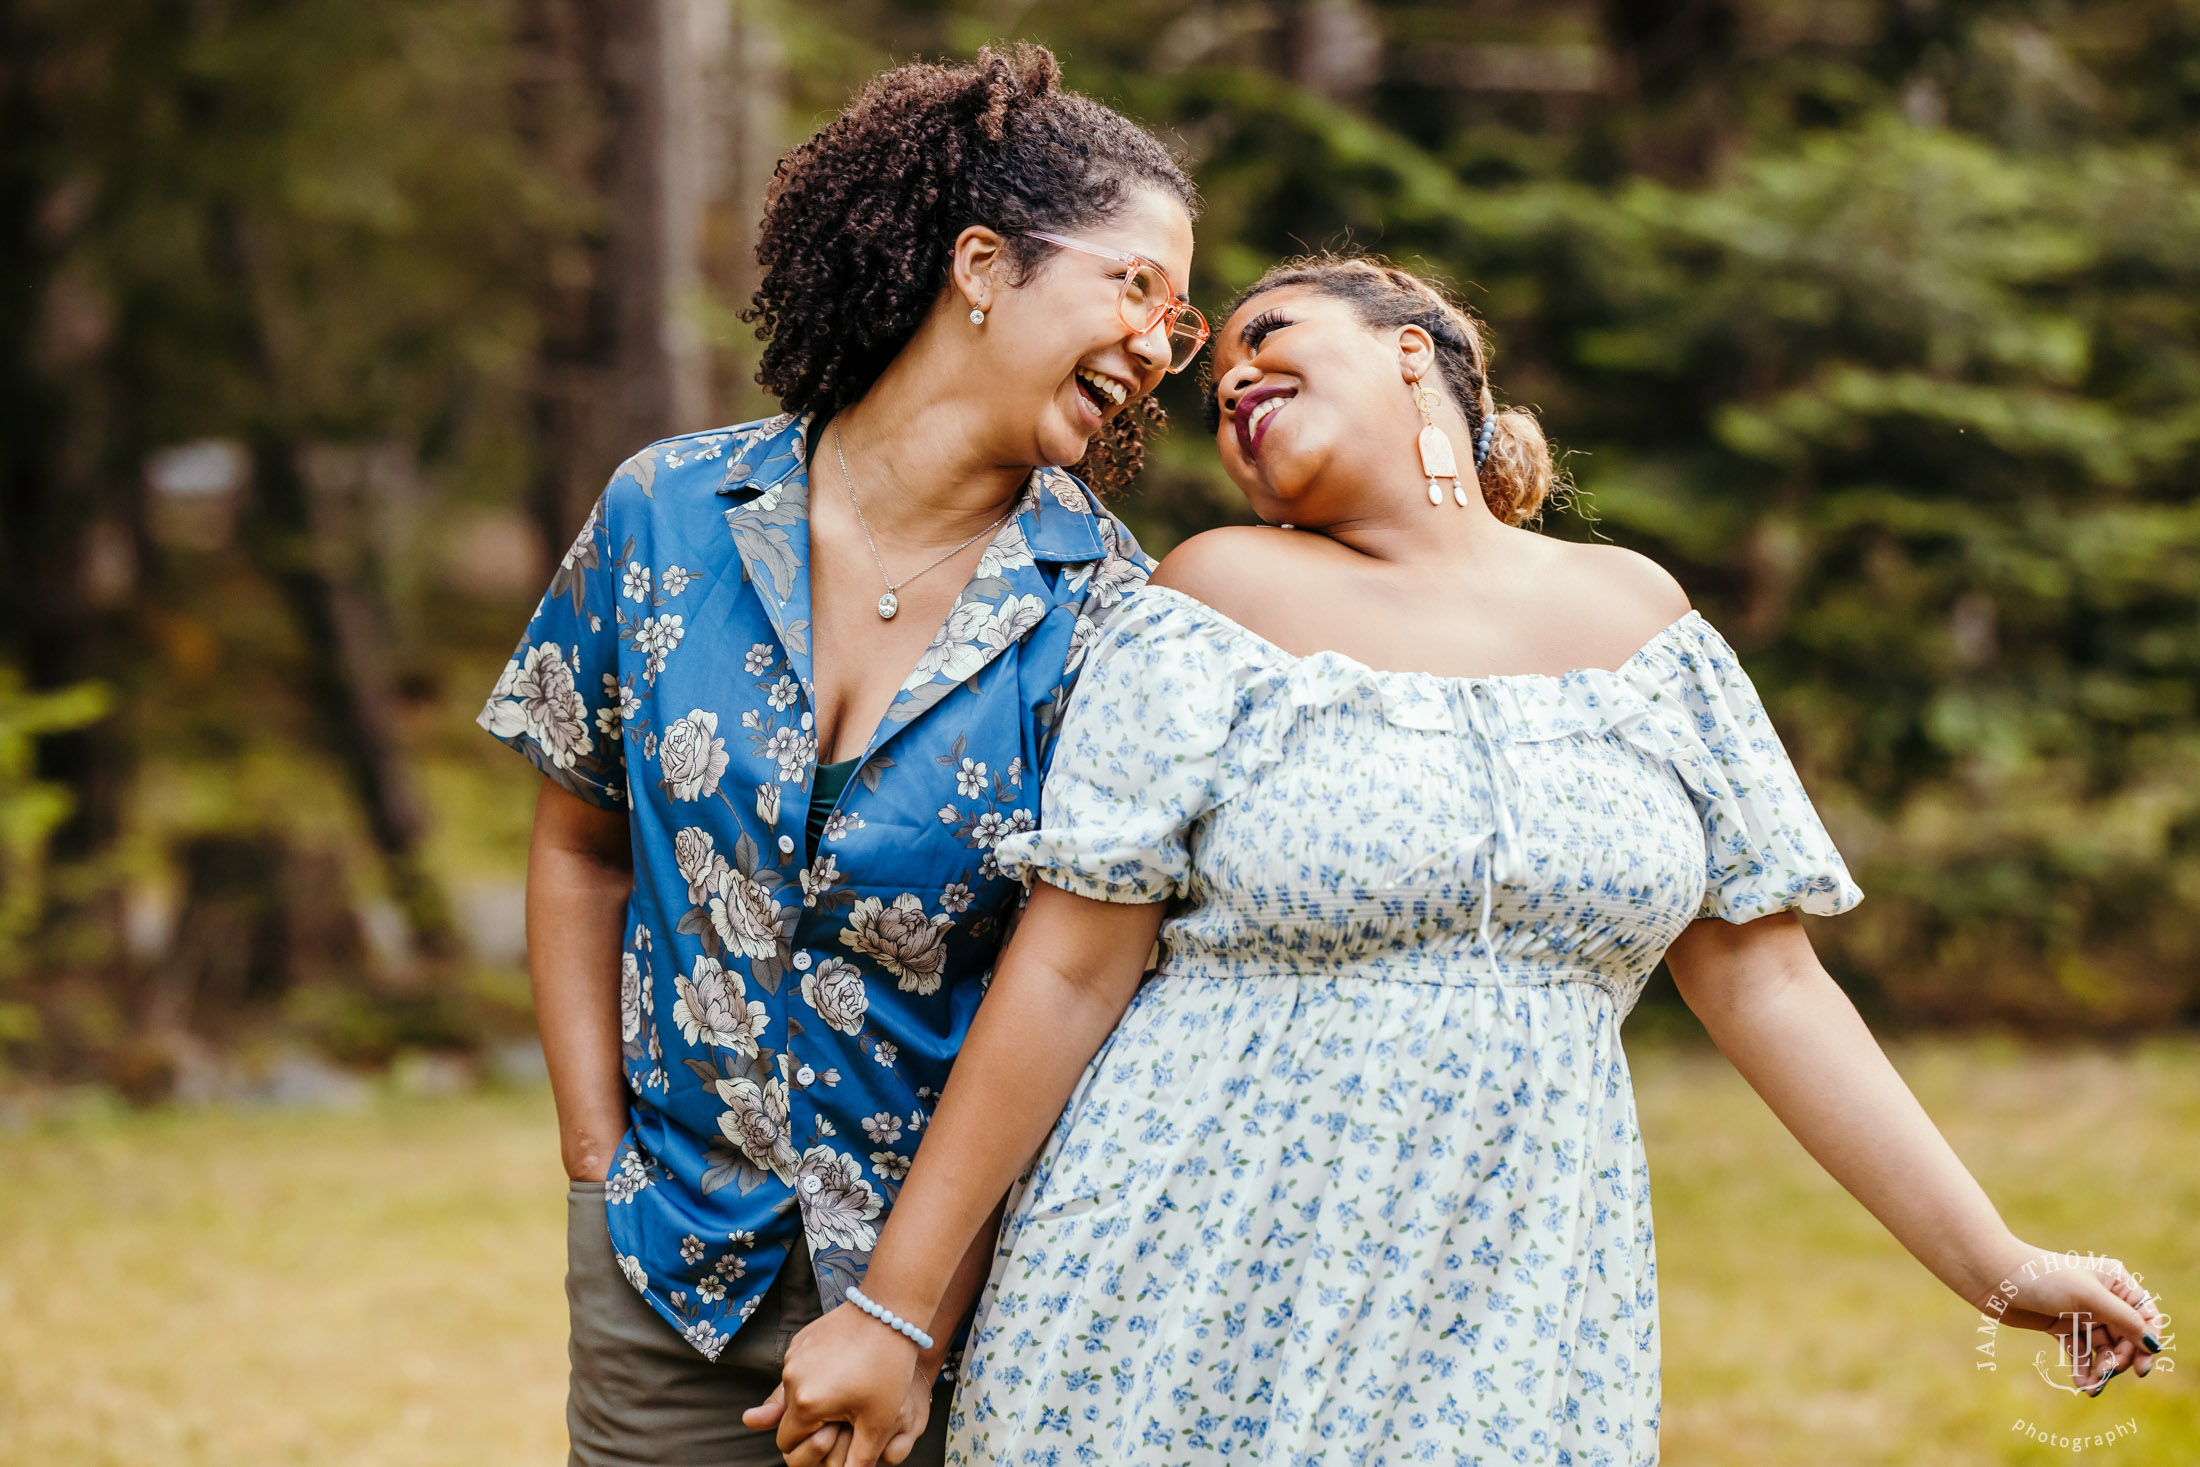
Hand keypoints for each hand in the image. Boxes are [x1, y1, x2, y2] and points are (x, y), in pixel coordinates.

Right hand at [741, 1302, 937, 1466]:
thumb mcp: (877, 1422)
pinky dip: (814, 1376)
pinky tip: (843, 1368)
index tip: (839, 1432)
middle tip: (843, 1415)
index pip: (787, 1443)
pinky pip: (798, 1369)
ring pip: (792, 1393)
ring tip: (848, 1388)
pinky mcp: (801, 1339)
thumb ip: (858, 1460)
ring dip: (812, 1399)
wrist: (890, 1313)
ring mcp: (794, 1355)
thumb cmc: (888, 1369)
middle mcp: (790, 1378)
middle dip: (810, 1424)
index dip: (811, 1446)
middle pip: (787, 1419)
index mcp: (805, 1403)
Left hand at [1977, 1241, 2164, 1393]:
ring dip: (2101, 1369)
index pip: (2145, 1316)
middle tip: (2106, 1373)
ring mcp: (2082, 1312)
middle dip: (2118, 1359)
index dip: (2146, 1342)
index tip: (2140, 1368)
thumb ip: (2124, 1320)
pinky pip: (2081, 1351)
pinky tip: (2082, 1385)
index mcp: (2115, 1281)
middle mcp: (2102, 1296)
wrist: (1994, 1277)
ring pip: (2103, 1347)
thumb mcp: (2089, 1297)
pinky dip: (2083, 1368)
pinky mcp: (2062, 1325)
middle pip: (2125, 1336)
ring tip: (2092, 1387)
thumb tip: (2153, 1344)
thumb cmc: (2043, 1277)